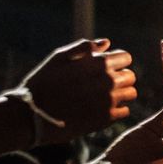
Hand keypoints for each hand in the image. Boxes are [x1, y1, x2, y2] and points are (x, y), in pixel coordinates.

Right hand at [22, 39, 137, 140]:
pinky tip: (101, 109)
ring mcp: (108, 101)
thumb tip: (106, 43)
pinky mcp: (105, 119)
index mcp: (98, 63)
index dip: (116, 61)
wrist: (31, 115)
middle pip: (130, 76)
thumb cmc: (43, 82)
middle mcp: (108, 81)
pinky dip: (117, 109)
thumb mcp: (59, 57)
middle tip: (103, 84)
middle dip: (120, 77)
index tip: (106, 68)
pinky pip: (124, 111)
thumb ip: (84, 48)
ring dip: (121, 93)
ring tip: (104, 96)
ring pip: (131, 94)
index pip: (126, 58)